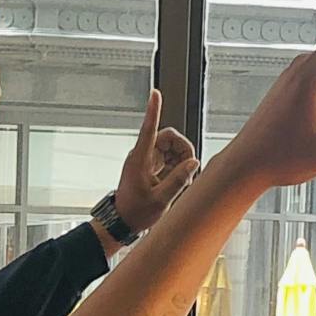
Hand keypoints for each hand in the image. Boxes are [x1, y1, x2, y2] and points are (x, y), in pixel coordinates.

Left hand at [110, 92, 199, 241]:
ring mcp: (146, 160)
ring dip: (181, 161)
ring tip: (181, 181)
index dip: (154, 110)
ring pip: (171, 148)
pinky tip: (176, 182)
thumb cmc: (136, 213)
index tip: (155, 93)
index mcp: (140, 160)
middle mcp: (142, 155)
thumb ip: (179, 180)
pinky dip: (177, 167)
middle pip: (169, 138)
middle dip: (183, 150)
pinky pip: (169, 158)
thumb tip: (193, 163)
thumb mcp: (161, 200)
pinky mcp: (149, 166)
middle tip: (189, 171)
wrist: (122, 222)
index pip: (148, 129)